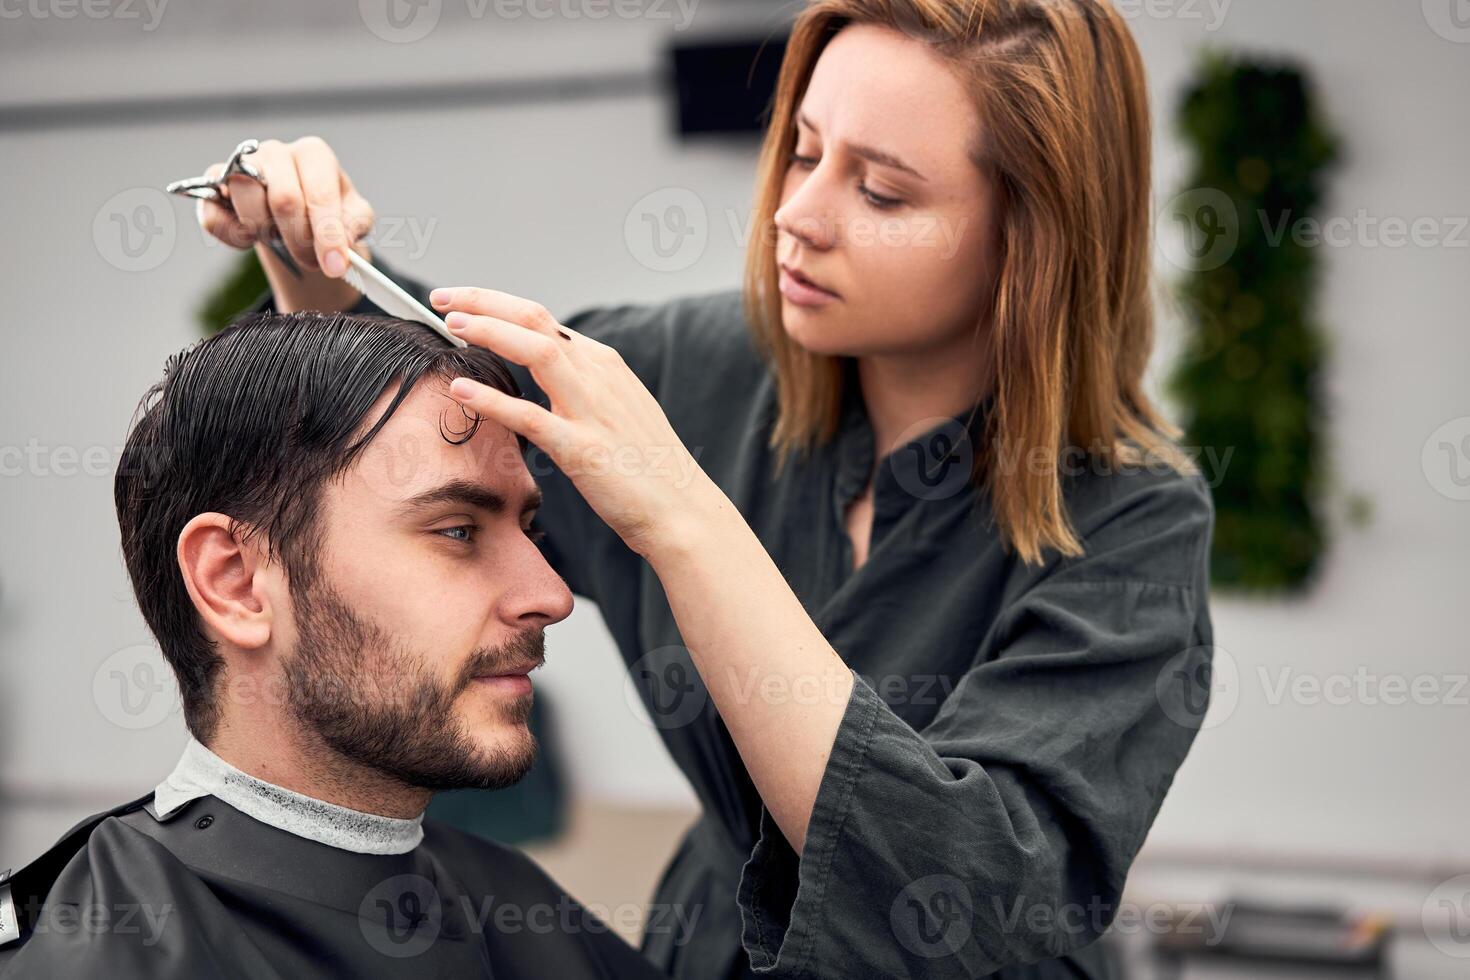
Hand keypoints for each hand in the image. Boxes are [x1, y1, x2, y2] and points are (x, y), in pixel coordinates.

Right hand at [195, 135, 373, 277]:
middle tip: (310, 261)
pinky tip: (252, 238)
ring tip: (282, 238)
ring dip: (268, 235)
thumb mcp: (353, 216)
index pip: (320, 194)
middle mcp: (276, 152)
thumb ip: (354, 225)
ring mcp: (240, 165)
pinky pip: (214, 217)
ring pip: (248, 204)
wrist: (297, 213)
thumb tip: (342, 242)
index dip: (328, 234)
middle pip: (284, 200)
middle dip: (300, 240)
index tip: (335, 266)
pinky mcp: (212, 185)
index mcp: (313, 154)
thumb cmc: (327, 211)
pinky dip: (234, 237)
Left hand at [431, 287, 718, 557]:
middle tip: (440, 298)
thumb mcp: (616, 410)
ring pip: (536, 350)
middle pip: (535, 318)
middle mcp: (599, 375)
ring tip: (451, 326)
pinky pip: (532, 416)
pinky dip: (493, 399)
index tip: (460, 304)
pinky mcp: (584, 449)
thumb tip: (545, 371)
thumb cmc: (646, 467)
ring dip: (489, 331)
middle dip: (483, 302)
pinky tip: (461, 390)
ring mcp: (593, 410)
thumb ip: (582, 386)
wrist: (681, 511)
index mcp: (604, 364)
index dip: (495, 305)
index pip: (542, 318)